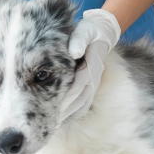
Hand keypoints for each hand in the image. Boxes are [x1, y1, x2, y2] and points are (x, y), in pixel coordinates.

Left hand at [59, 8, 120, 122]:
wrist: (102, 33)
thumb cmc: (89, 31)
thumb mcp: (84, 30)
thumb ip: (79, 40)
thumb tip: (74, 52)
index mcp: (91, 64)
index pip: (80, 84)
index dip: (68, 96)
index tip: (55, 107)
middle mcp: (95, 76)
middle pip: (82, 98)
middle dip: (67, 110)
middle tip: (50, 121)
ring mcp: (95, 82)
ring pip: (84, 102)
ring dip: (70, 113)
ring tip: (54, 123)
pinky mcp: (92, 85)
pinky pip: (85, 102)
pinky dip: (76, 111)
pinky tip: (63, 117)